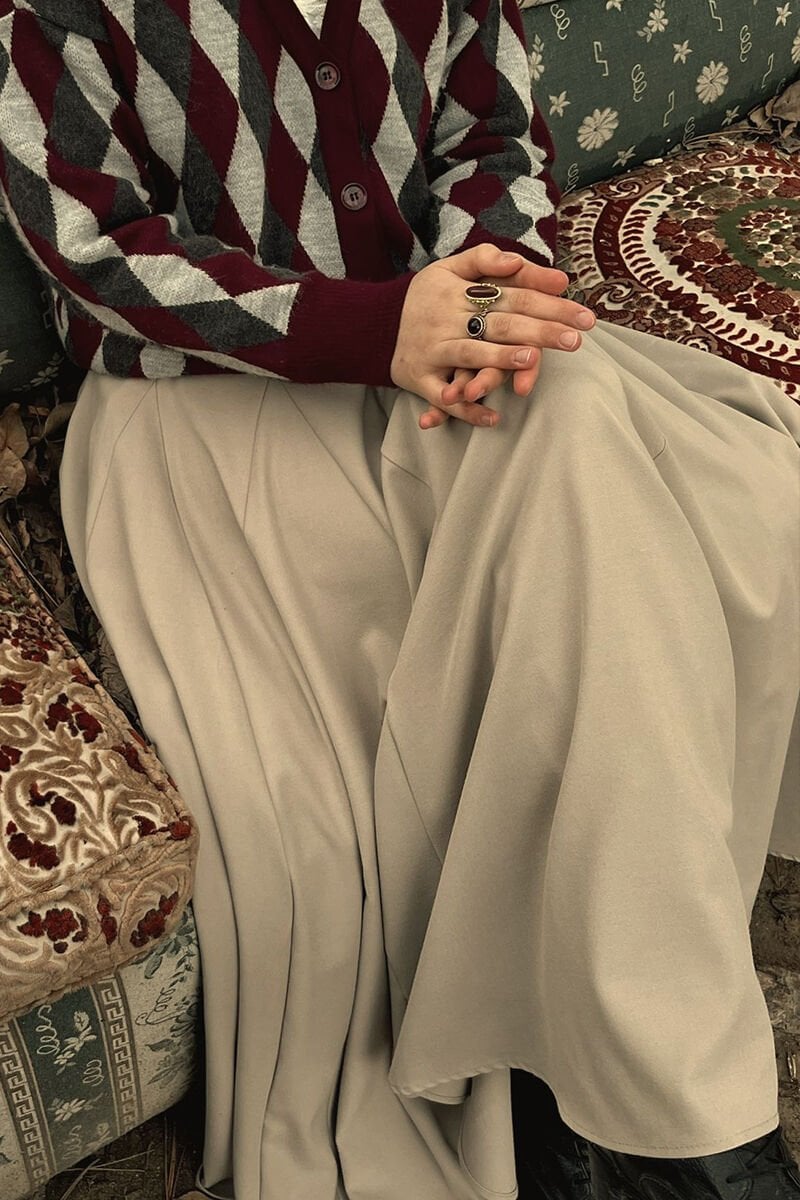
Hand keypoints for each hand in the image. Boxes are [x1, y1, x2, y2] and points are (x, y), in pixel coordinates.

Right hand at [390, 243, 594, 428]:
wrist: (373, 327)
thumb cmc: (425, 298)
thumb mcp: (448, 268)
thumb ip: (485, 259)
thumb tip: (521, 260)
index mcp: (457, 292)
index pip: (511, 294)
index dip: (547, 302)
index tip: (580, 313)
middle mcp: (445, 320)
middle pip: (499, 324)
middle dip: (539, 331)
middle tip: (575, 340)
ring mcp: (432, 351)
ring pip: (470, 355)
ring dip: (500, 359)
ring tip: (531, 359)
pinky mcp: (420, 380)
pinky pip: (444, 398)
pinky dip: (467, 410)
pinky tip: (494, 418)